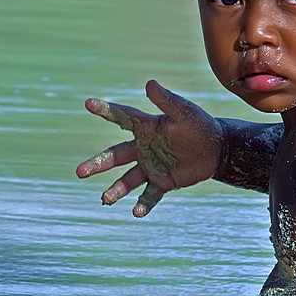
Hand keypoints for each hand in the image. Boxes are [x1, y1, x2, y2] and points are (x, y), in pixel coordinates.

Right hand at [76, 80, 221, 216]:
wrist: (216, 150)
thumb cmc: (199, 126)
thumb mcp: (184, 112)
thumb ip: (166, 100)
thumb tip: (149, 83)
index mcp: (146, 127)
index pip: (122, 117)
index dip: (105, 110)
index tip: (88, 103)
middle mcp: (143, 148)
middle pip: (115, 156)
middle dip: (98, 164)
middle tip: (79, 172)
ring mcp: (151, 166)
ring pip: (128, 179)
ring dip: (116, 189)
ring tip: (105, 199)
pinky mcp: (162, 182)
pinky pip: (150, 195)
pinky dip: (143, 204)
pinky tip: (136, 212)